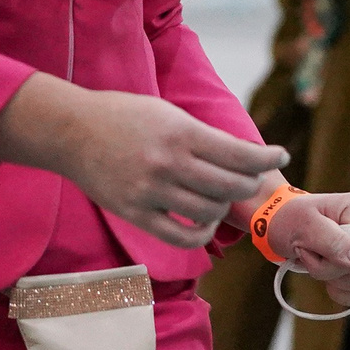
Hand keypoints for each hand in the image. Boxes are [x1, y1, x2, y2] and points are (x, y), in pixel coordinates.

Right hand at [0, 75, 286, 247]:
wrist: (70, 131)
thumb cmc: (123, 118)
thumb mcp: (166, 112)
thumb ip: (202, 136)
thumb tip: (244, 157)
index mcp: (179, 132)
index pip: (238, 153)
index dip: (266, 157)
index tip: (280, 156)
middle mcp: (168, 163)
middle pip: (231, 186)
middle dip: (248, 183)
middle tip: (248, 178)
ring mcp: (152, 191)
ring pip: (210, 213)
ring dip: (222, 208)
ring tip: (218, 197)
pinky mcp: (137, 214)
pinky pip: (183, 238)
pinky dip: (201, 234)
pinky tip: (203, 223)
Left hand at [254, 187, 349, 310]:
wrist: (279, 225)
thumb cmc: (289, 218)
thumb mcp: (304, 226)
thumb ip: (333, 241)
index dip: (342, 262)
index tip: (314, 249)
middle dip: (334, 272)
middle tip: (310, 255)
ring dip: (333, 279)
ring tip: (315, 260)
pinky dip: (340, 290)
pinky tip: (326, 277)